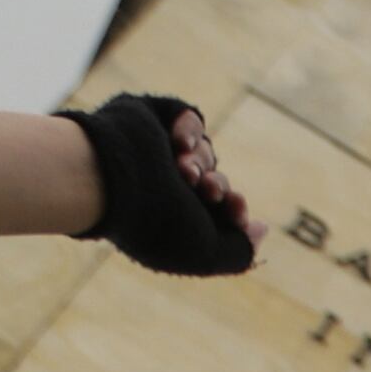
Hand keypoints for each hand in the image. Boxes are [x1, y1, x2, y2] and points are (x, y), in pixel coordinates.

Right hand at [65, 92, 259, 274]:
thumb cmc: (157, 222)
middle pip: (215, 180)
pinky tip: (180, 144)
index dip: (235, 208)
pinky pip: (190, 118)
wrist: (110, 181)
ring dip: (203, 161)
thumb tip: (260, 229)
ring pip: (205, 151)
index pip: (220, 211)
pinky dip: (192, 129)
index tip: (234, 207)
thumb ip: (241, 250)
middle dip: (217, 185)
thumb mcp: (208, 253)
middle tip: (205, 190)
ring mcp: (153, 152)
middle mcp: (161, 186)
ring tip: (185, 171)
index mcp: (172, 219)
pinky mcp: (147, 119)